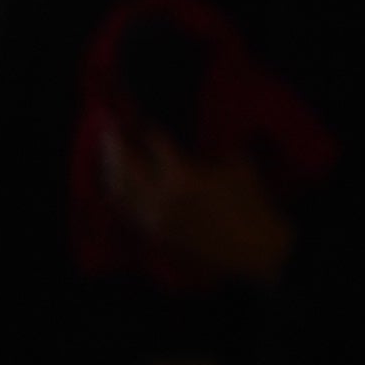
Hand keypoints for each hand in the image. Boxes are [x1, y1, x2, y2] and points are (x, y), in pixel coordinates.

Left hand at [101, 127, 294, 284]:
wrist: (255, 249)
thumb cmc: (251, 205)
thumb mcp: (237, 164)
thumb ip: (210, 148)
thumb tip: (190, 135)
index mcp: (182, 177)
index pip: (154, 142)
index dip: (146, 126)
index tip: (141, 115)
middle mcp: (158, 198)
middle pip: (124, 164)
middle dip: (115, 142)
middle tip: (111, 126)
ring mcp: (152, 218)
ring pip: (118, 188)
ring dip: (111, 165)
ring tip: (110, 149)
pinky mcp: (152, 233)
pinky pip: (125, 208)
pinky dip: (118, 189)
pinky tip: (118, 178)